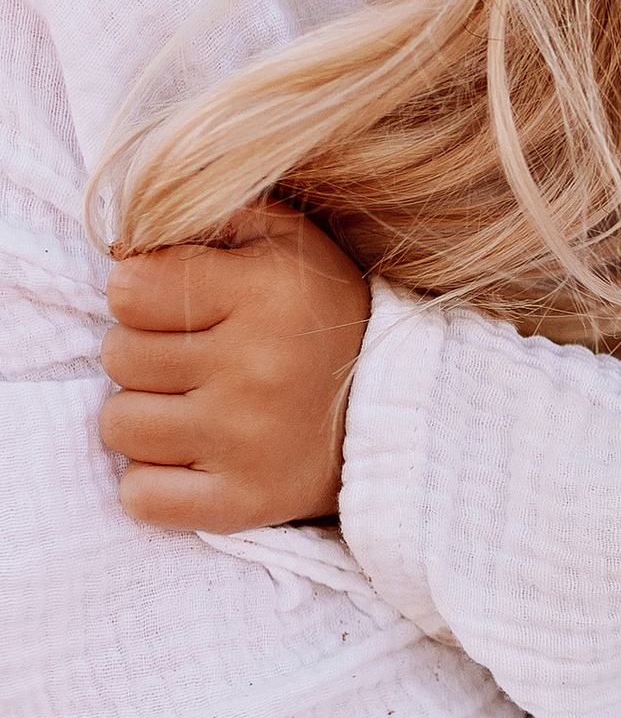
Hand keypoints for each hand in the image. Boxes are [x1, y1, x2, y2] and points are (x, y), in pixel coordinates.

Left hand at [99, 202, 371, 530]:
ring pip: (120, 425)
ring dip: (147, 416)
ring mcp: (247, 442)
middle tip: (200, 359)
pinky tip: (196, 458)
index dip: (143, 294)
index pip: (127, 290)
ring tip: (197, 406)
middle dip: (147, 354)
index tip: (185, 306)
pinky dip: (154, 483)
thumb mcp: (287, 239)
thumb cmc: (323, 316)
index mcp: (265, 293)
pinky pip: (141, 497)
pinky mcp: (244, 503)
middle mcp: (256, 368)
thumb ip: (212, 214)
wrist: (405, 409)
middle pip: (117, 356)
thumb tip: (122, 235)